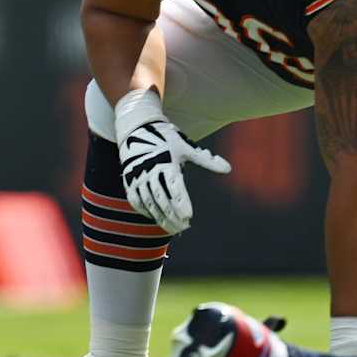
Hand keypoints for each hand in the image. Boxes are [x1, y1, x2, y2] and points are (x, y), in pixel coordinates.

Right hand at [114, 88, 229, 233]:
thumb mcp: (186, 146)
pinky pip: (136, 200)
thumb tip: (228, 169)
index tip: (189, 216)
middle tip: (183, 227)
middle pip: (161, 199)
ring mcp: (137, 177)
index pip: (174, 187)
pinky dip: (145, 211)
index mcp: (166, 163)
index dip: (181, 203)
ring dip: (160, 217)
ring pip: (149, 202)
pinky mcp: (129, 180)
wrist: (136, 128)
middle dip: (172, 215)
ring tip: (172, 228)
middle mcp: (150, 171)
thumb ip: (206, 160)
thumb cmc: (166, 138)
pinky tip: (155, 218)